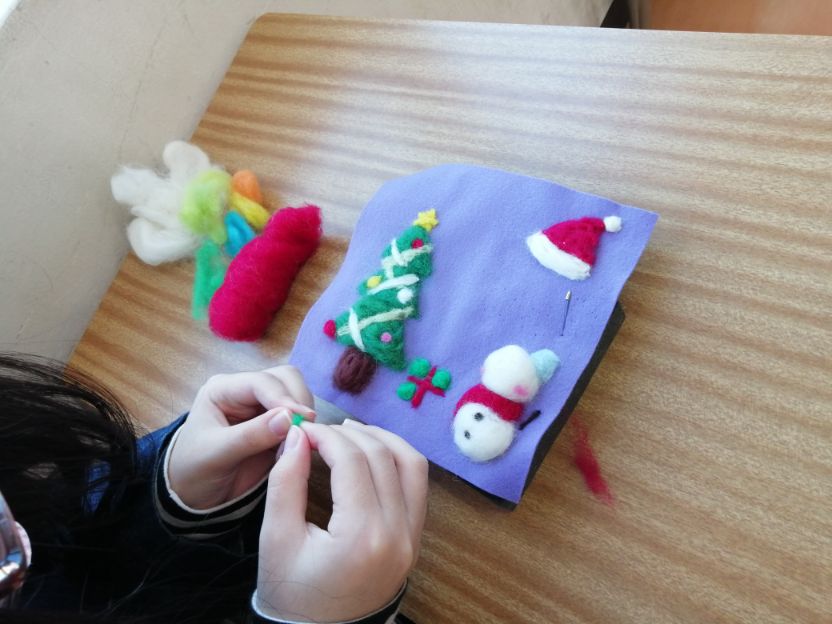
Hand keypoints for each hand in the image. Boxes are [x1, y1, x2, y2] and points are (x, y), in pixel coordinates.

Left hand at [168, 366, 314, 509]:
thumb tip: (289, 418)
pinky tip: (300, 444)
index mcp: (223, 389)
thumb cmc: (194, 471)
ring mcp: (262, 405)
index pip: (260, 382)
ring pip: (297, 393)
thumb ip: (251, 436)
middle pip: (284, 379)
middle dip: (297, 401)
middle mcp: (245, 391)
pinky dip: (305, 426)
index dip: (283, 398)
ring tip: (300, 439)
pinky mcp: (277, 423)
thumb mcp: (216, 454)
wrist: (195, 495)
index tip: (302, 419)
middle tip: (305, 429)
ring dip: (304, 413)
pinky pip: (299, 416)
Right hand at [257, 420, 427, 622]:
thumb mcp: (276, 539)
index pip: (352, 461)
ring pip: (411, 465)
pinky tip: (372, 452)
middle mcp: (397, 533)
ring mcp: (412, 537)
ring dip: (382, 439)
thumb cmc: (292, 595)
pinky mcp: (415, 540)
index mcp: (362, 535)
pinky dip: (398, 460)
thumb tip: (297, 435)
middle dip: (349, 434)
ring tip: (350, 432)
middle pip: (383, 456)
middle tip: (320, 431)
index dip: (326, 437)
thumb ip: (286, 482)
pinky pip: (417, 485)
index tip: (302, 431)